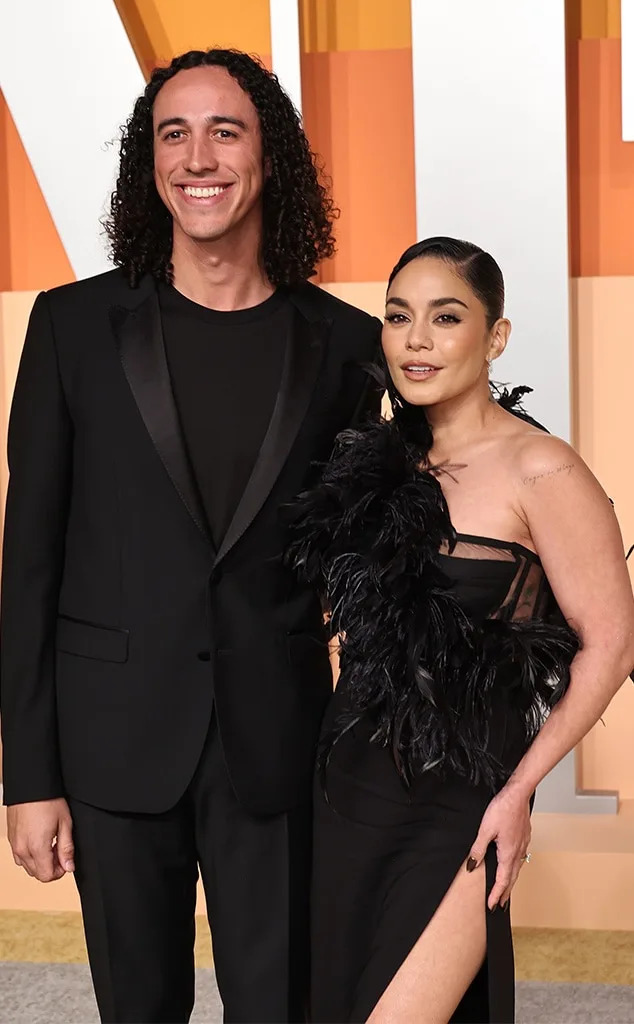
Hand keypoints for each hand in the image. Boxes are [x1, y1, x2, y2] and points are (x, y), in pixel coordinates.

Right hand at [7, 799, 74, 881]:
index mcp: (37, 848)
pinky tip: (40, 840)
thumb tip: (69, 867)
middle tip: (60, 850)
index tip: (66, 860)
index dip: (59, 871)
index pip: (46, 876)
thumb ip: (66, 848)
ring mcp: (14, 844)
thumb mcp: (65, 823)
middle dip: (50, 867)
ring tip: (50, 844)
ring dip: (40, 861)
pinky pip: (19, 856)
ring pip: (27, 866)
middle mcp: (22, 849)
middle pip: (36, 873)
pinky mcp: (11, 838)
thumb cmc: (48, 800)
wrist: (31, 785)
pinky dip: (30, 854)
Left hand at [467, 783, 531, 910]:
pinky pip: (520, 858)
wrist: (518, 794)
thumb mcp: (485, 830)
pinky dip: (515, 867)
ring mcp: (523, 844)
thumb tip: (472, 866)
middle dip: (505, 892)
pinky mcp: (524, 837)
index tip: (491, 906)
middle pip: (512, 878)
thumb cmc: (502, 809)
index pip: (502, 880)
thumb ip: (478, 849)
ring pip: (517, 868)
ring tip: (506, 889)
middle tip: (500, 905)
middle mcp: (518, 852)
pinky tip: (512, 864)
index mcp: (508, 853)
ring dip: (511, 881)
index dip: (496, 894)